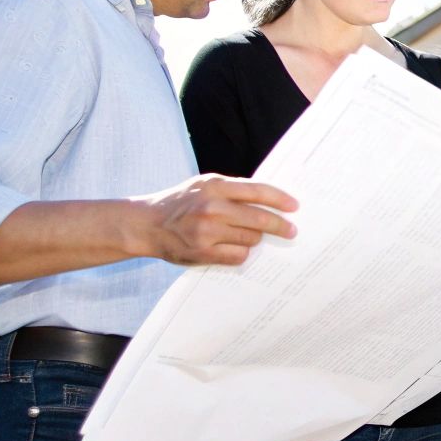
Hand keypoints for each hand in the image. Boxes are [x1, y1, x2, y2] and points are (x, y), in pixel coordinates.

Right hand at [130, 175, 298, 266]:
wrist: (146, 224)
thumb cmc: (180, 203)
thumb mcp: (204, 185)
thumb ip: (233, 189)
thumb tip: (270, 198)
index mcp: (214, 186)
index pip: (257, 191)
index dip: (280, 200)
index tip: (294, 207)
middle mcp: (211, 207)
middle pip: (259, 218)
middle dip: (280, 226)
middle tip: (291, 231)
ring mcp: (207, 231)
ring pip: (251, 238)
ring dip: (254, 239)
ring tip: (245, 235)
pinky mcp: (203, 252)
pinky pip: (239, 256)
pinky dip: (241, 252)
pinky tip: (233, 247)